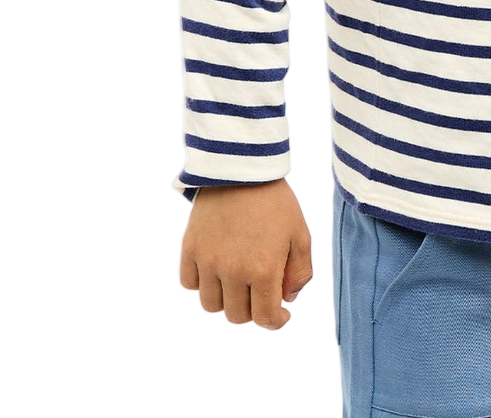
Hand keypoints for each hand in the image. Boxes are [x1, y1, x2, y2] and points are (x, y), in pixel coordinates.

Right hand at [179, 179, 312, 329]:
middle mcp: (233, 271)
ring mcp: (208, 260)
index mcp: (263, 269)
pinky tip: (217, 268)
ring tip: (238, 279)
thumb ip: (300, 272)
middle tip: (261, 290)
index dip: (275, 322)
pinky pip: (190, 283)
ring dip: (226, 298)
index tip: (281, 314)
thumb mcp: (301, 234)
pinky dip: (202, 282)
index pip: (264, 318)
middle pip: (236, 316)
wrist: (243, 168)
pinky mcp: (190, 248)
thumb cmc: (276, 201)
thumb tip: (287, 299)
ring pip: (211, 304)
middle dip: (252, 309)